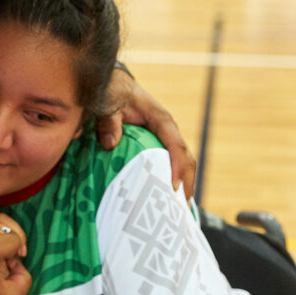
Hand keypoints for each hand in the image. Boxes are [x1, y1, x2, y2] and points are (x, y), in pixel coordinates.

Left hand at [96, 68, 195, 199]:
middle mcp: (167, 130)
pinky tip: (164, 197)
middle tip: (182, 208)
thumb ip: (109, 121)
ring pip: (180, 163)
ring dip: (182, 184)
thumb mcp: (108, 103)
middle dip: (187, 182)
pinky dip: (169, 179)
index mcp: (160, 119)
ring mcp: (163, 138)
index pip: (175, 144)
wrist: (112, 84)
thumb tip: (110, 144)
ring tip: (179, 210)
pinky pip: (167, 163)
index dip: (177, 165)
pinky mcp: (156, 145)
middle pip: (185, 157)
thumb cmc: (112, 92)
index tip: (174, 187)